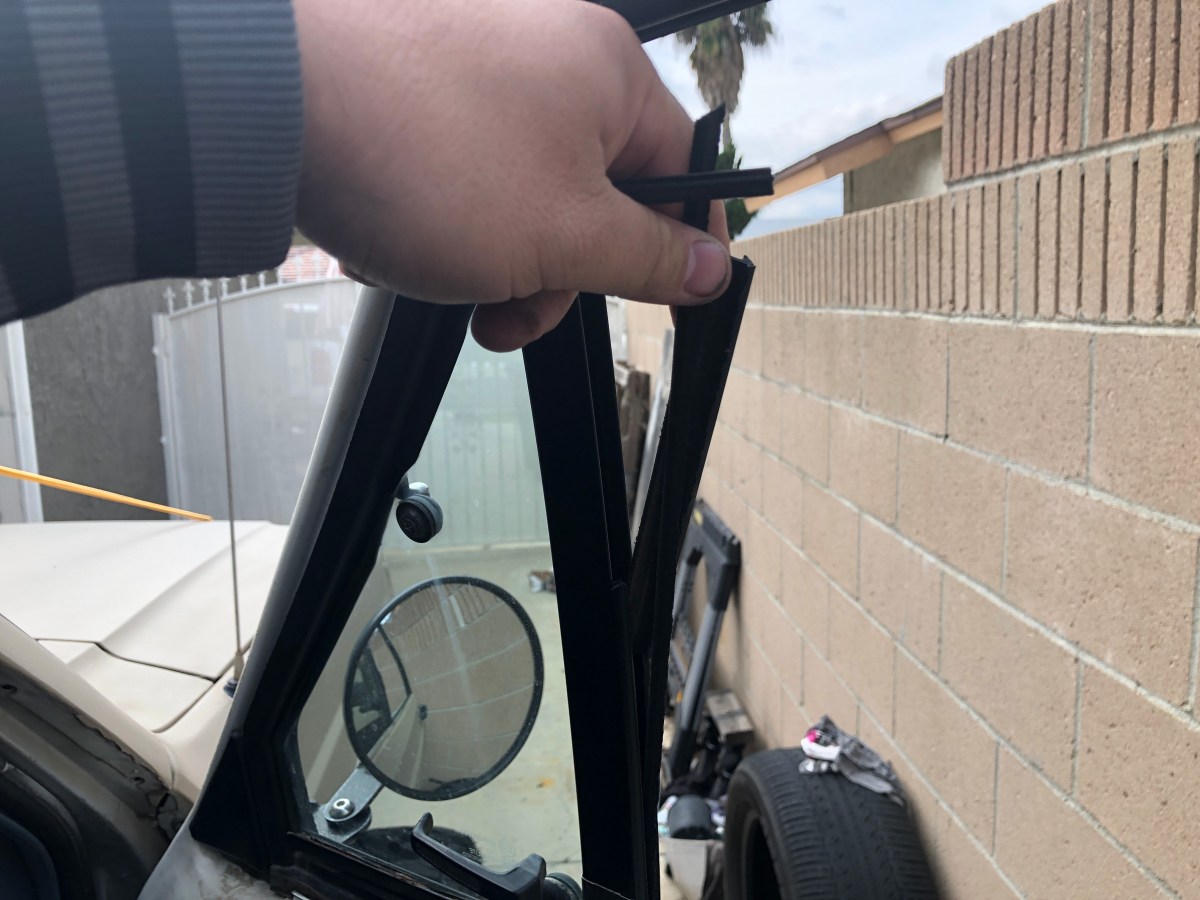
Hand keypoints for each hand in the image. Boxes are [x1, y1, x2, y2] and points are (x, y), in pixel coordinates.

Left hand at [293, 0, 729, 350]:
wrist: (268, 104)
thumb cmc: (425, 152)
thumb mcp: (564, 234)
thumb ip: (648, 257)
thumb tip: (711, 268)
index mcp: (608, 73)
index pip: (680, 167)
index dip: (678, 243)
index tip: (668, 296)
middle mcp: (548, 57)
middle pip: (594, 193)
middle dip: (555, 271)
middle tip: (515, 313)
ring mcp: (478, 72)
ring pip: (523, 198)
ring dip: (493, 261)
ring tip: (440, 276)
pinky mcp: (421, 94)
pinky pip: (464, 179)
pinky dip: (443, 224)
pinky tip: (402, 238)